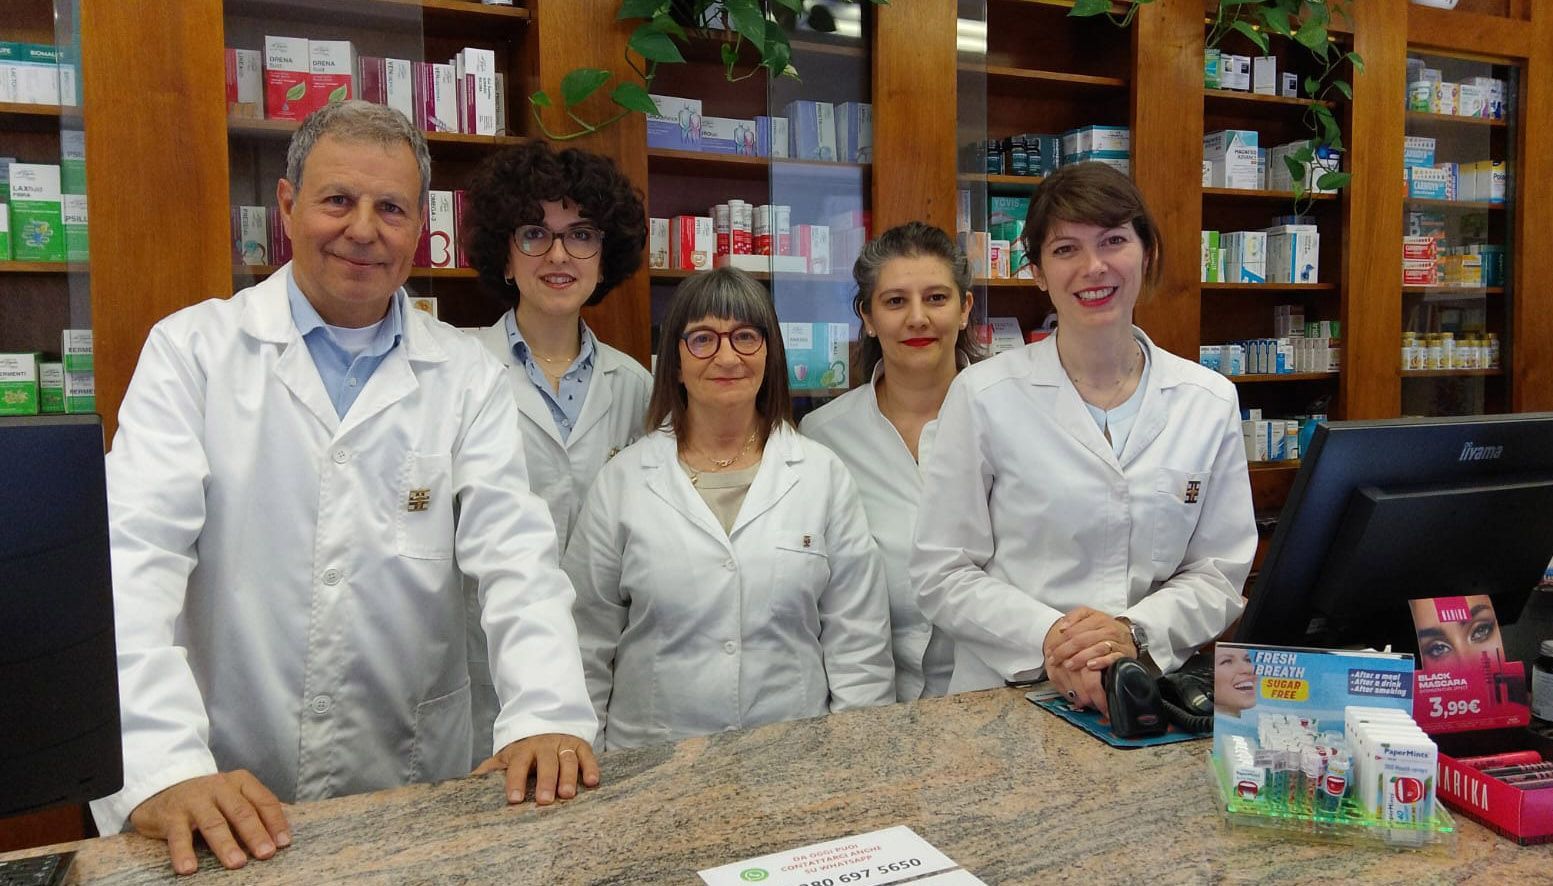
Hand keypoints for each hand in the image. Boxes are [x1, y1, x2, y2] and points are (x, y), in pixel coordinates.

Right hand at [129, 770, 289, 875]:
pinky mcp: (171, 816)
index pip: (264, 801)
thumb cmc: (207, 799)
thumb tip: (282, 834)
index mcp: (240, 782)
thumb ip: (255, 809)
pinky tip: (189, 868)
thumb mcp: (233, 796)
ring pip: (213, 823)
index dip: (275, 822)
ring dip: (226, 844)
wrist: (161, 790)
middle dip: (255, 833)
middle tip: (266, 853)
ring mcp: (194, 801)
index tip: (284, 843)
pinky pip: (178, 836)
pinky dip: (183, 853)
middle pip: (241, 812)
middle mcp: (219, 787)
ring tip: (237, 863)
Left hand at [473, 733, 599, 805]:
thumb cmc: (524, 751)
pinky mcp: (581, 746)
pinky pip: (588, 756)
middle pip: (546, 762)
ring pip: (567, 759)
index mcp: (523, 751)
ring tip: (568, 794)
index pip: (518, 765)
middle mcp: (544, 746)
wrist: (547, 724)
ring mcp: (564, 745)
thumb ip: (490, 769)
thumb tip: (467, 782)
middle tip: (544, 800)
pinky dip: (591, 767)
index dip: (515, 781)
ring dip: (568, 776)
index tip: (513, 800)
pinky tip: (592, 781)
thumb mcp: (506, 757)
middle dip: (545, 781)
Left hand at [1046, 607, 1136, 674]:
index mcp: (1097, 618)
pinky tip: (1090, 666)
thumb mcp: (1090, 616)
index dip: (1060, 642)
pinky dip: (1101, 661)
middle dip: (1065, 651)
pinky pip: (1112, 657)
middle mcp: (1108, 629)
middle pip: (1082, 640)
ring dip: (1080, 657)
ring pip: (1096, 648)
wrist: (1130, 635)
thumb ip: (1074, 617)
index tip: (1050, 651)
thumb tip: (1062, 627)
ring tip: (1069, 665)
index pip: (1074, 631)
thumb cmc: (1105, 627)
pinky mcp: (1125, 654)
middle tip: (1055, 660)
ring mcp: (1117, 641)